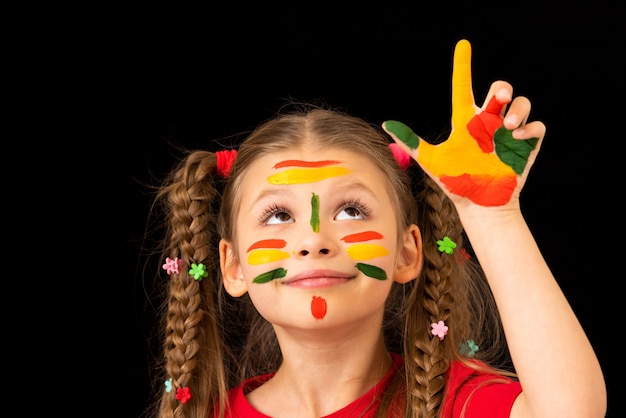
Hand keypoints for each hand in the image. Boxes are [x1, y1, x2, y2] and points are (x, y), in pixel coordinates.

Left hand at [383, 39, 545, 207]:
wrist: (478, 206)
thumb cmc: (455, 182)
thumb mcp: (431, 160)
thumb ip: (410, 141)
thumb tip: (385, 124)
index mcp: (466, 122)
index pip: (463, 88)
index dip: (463, 66)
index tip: (463, 45)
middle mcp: (488, 123)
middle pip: (499, 91)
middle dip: (502, 89)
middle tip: (497, 100)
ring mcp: (509, 133)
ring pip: (521, 103)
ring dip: (518, 108)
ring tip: (508, 125)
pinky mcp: (526, 146)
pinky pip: (537, 126)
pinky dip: (531, 127)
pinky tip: (518, 136)